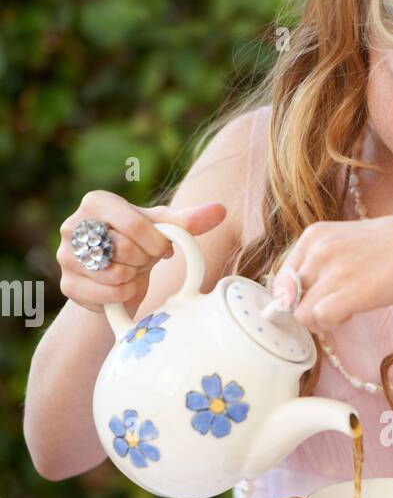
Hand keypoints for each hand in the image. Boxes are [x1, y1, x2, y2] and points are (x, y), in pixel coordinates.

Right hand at [58, 191, 226, 316]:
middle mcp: (72, 225)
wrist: (118, 277)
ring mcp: (65, 256)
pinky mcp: (67, 285)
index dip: (157, 243)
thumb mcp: (164, 229)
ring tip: (131, 271)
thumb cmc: (141, 244)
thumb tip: (221, 209)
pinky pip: (108, 295)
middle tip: (142, 260)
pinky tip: (122, 287)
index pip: (135, 226)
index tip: (160, 247)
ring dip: (134, 278)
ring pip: (115, 274)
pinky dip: (124, 295)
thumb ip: (189, 220)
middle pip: (125, 251)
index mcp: (96, 202)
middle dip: (144, 261)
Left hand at [278, 212, 392, 330]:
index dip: (297, 295)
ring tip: (346, 310)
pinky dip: (332, 324)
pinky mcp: (349, 292)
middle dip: (309, 308)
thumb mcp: (349, 242)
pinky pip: (319, 319)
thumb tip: (300, 294)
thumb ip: (324, 262)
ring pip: (301, 314)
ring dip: (321, 320)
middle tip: (336, 305)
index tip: (319, 299)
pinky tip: (351, 314)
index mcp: (314, 235)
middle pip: (288, 298)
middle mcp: (317, 250)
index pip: (282, 277)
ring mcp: (333, 271)